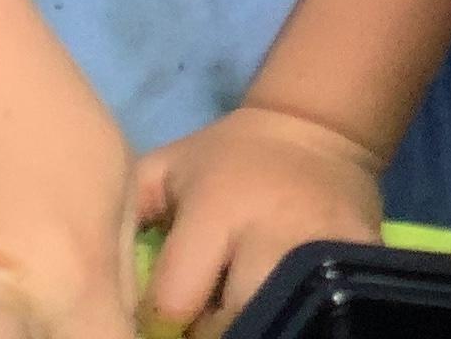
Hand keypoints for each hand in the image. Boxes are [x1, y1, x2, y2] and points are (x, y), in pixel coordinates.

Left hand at [134, 106, 383, 338]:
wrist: (318, 131)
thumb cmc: (228, 158)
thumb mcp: (165, 170)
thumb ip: (125, 218)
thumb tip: (88, 278)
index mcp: (218, 210)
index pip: (174, 302)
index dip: (160, 318)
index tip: (164, 310)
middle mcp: (273, 232)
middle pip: (230, 323)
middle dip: (211, 330)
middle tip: (207, 313)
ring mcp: (324, 248)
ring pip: (275, 320)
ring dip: (253, 321)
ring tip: (241, 307)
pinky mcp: (362, 256)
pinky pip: (320, 309)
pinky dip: (297, 313)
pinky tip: (282, 302)